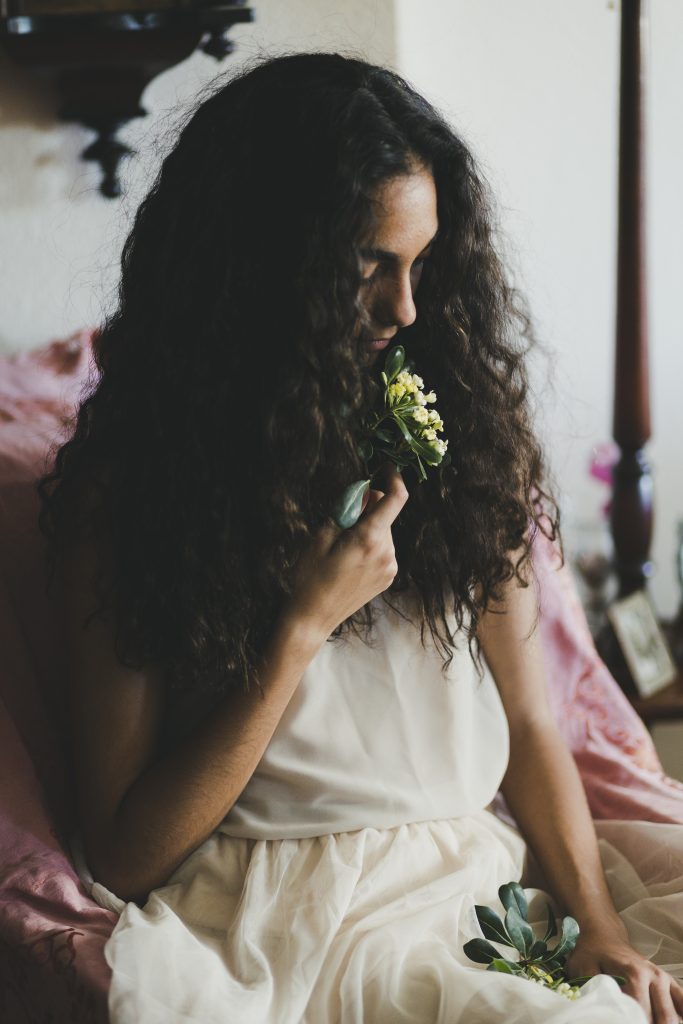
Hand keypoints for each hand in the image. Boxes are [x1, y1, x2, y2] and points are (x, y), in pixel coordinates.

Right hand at [287, 463, 407, 638]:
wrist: (312, 618)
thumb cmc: (310, 577)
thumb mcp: (320, 537)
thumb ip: (346, 511)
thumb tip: (364, 492)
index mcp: (371, 539)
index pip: (396, 499)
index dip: (394, 478)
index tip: (385, 467)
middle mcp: (387, 553)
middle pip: (385, 514)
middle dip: (366, 508)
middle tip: (339, 520)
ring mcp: (390, 567)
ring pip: (383, 531)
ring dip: (366, 528)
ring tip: (340, 547)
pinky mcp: (387, 577)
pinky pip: (382, 548)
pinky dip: (369, 543)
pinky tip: (348, 559)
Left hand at [567, 921, 682, 1023]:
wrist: (604, 935)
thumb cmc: (592, 954)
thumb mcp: (583, 968)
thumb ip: (591, 989)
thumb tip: (600, 1011)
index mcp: (635, 975)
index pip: (641, 1014)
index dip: (631, 1023)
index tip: (621, 1023)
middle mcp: (655, 977)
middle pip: (664, 1019)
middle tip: (632, 1023)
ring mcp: (665, 979)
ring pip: (675, 1017)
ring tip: (646, 1023)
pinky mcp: (670, 982)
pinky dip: (679, 1017)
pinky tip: (670, 1021)